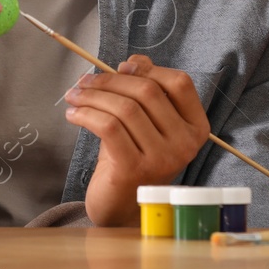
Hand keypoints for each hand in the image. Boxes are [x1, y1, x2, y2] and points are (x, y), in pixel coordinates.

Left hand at [64, 55, 209, 226]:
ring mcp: (162, 158)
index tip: (120, 68)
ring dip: (93, 95)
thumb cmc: (132, 157)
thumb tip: (134, 62)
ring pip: (125, 108)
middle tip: (85, 80)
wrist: (121, 206)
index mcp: (195, 127)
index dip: (149, 69)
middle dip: (110, 80)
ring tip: (74, 95)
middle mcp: (185, 144)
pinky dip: (86, 113)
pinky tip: (73, 113)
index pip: (180, 83)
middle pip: (147, 91)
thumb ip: (145, 90)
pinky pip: (108, 127)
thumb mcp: (144, 122)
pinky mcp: (134, 169)